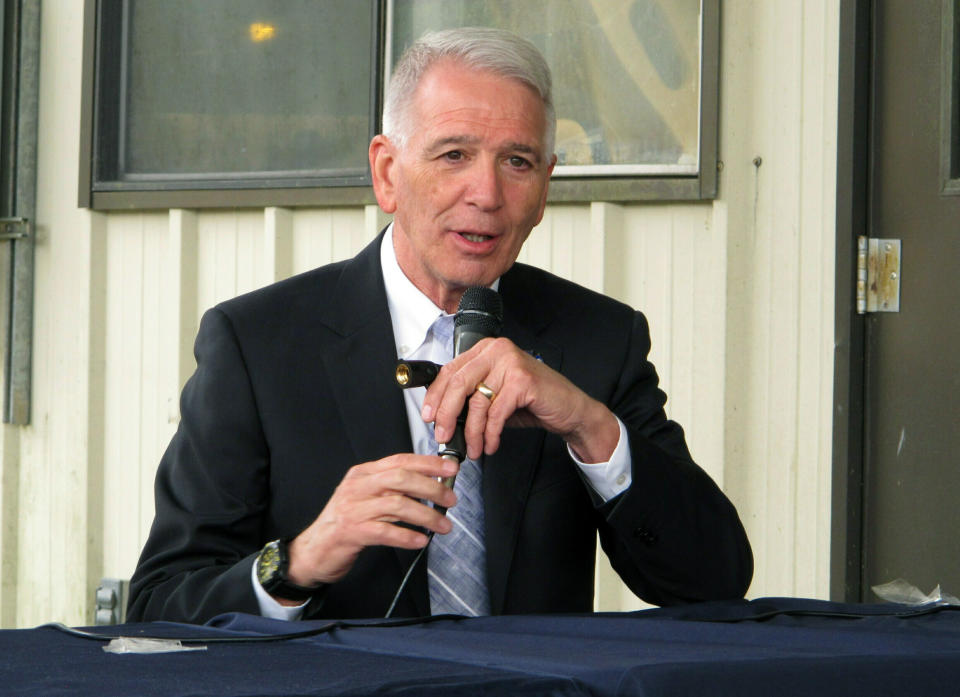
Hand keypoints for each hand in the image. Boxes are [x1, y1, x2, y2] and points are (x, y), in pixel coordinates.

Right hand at [279, 454, 457, 601]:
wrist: (313, 550)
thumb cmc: (345, 523)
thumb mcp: (365, 497)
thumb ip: (391, 488)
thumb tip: (429, 485)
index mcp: (363, 474)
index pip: (400, 461)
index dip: (428, 463)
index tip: (450, 469)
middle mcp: (357, 487)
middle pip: (401, 479)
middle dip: (431, 488)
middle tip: (450, 500)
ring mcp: (353, 508)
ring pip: (397, 505)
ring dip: (426, 516)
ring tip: (443, 525)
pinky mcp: (352, 531)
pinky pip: (386, 532)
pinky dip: (407, 536)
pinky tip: (420, 540)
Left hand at [422, 337, 619, 462]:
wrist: (568, 409)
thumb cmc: (531, 402)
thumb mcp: (494, 396)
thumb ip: (470, 397)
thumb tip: (440, 416)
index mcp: (486, 350)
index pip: (449, 370)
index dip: (435, 396)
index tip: (428, 416)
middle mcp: (497, 350)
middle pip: (458, 383)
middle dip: (447, 414)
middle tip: (443, 436)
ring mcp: (511, 362)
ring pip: (477, 402)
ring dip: (472, 432)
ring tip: (474, 448)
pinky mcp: (523, 380)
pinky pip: (496, 413)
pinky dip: (490, 433)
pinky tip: (491, 444)